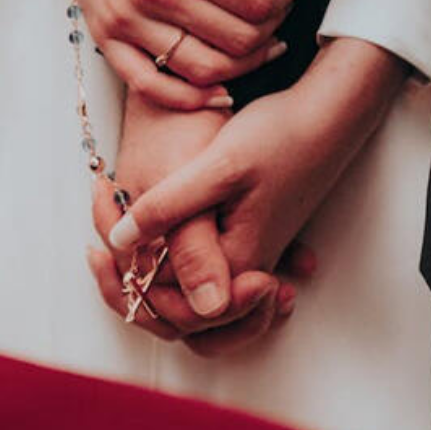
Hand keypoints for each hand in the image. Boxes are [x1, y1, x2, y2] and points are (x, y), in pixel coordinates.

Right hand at [0, 0, 301, 109]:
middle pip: (236, 38)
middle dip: (272, 26)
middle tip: (279, 8)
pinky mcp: (106, 37)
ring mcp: (124, 21)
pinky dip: (192, 98)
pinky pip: (153, 86)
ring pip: (205, 69)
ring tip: (262, 41)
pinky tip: (223, 88)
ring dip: (246, 63)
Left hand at [86, 93, 311, 355]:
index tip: (102, 240)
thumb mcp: (218, 167)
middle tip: (100, 251)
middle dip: (137, 292)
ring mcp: (252, 254)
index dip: (129, 281)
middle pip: (184, 317)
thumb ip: (169, 208)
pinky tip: (151, 235)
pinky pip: (209, 272)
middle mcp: (246, 268)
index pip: (171, 307)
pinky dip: (176, 264)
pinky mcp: (253, 235)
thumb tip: (118, 242)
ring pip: (195, 298)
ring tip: (119, 244)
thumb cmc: (281, 136)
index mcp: (235, 260)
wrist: (330, 114)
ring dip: (155, 281)